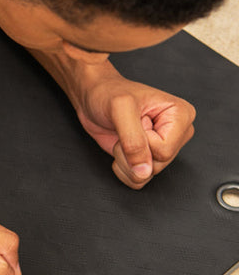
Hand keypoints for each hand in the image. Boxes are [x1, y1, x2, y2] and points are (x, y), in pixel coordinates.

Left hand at [75, 73, 195, 188]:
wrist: (93, 97)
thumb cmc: (108, 94)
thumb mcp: (120, 110)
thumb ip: (134, 141)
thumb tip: (144, 171)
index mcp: (181, 115)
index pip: (164, 151)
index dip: (141, 141)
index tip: (135, 120)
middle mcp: (176, 133)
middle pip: (157, 165)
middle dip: (130, 152)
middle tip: (124, 129)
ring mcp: (163, 147)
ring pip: (146, 175)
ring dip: (124, 161)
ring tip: (122, 137)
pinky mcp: (148, 157)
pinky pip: (139, 180)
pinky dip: (123, 170)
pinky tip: (119, 150)